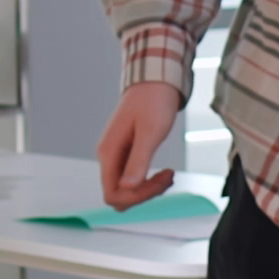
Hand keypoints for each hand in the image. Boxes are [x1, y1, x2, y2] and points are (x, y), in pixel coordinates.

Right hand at [98, 81, 183, 206]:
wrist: (156, 81)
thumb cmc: (154, 102)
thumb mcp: (150, 133)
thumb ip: (138, 161)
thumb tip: (127, 188)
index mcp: (109, 152)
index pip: (112, 194)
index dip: (135, 197)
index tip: (159, 182)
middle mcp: (108, 156)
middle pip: (120, 194)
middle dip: (145, 193)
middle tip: (168, 177)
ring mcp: (117, 156)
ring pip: (128, 188)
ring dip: (150, 188)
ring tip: (170, 174)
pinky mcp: (126, 153)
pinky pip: (134, 178)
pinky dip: (150, 180)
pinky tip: (165, 172)